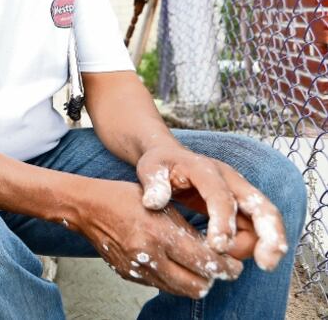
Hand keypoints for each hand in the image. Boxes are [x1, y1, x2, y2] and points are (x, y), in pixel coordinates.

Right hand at [75, 179, 242, 298]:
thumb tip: (218, 251)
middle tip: (221, 269)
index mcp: (159, 232)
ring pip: (181, 290)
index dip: (227, 267)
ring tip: (200, 268)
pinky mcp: (129, 276)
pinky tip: (175, 265)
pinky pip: (162, 286)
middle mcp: (148, 254)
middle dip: (214, 279)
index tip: (234, 264)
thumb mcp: (161, 205)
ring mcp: (137, 268)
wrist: (87, 207)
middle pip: (197, 285)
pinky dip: (174, 280)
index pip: (206, 262)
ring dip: (195, 282)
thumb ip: (188, 229)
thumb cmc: (124, 198)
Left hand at [137, 144, 288, 270]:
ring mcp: (240, 192)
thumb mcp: (150, 168)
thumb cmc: (161, 164)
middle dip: (270, 235)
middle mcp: (231, 180)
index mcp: (205, 170)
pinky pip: (258, 227)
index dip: (223, 222)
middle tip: (267, 263)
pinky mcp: (243, 205)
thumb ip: (153, 183)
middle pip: (261, 206)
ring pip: (266, 219)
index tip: (218, 247)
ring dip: (267, 244)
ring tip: (246, 264)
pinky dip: (256, 244)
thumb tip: (154, 203)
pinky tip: (238, 257)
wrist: (171, 157)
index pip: (221, 196)